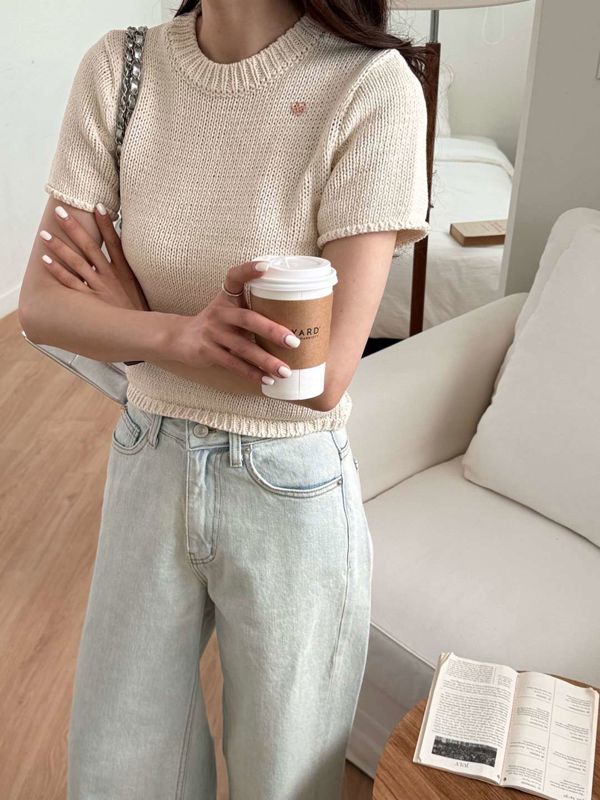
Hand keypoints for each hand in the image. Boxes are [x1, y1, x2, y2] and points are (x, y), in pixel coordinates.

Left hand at [38, 203, 149, 310]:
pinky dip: (58, 271)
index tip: (98, 206)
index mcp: (124, 271)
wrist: (141, 333)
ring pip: (76, 263)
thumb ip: (131, 269)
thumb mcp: (139, 287)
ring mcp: (98, 288)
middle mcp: (109, 277)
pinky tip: (46, 260)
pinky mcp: (89, 302)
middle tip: (61, 212)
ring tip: (45, 234)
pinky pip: (70, 283)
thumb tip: (125, 252)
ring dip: (60, 247)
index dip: (106, 224)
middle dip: (74, 229)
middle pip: (90, 247)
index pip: (114, 242)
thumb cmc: (138, 311)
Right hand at [164, 260, 301, 385]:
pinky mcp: (207, 351)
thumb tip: (296, 320)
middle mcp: (220, 312)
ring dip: (266, 360)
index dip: (249, 270)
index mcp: (227, 297)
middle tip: (294, 342)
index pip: (235, 277)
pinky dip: (251, 373)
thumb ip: (253, 309)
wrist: (180, 338)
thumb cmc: (218, 323)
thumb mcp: (230, 309)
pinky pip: (233, 364)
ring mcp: (212, 332)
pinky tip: (267, 380)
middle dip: (272, 331)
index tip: (266, 267)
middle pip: (248, 319)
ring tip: (285, 371)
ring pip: (242, 347)